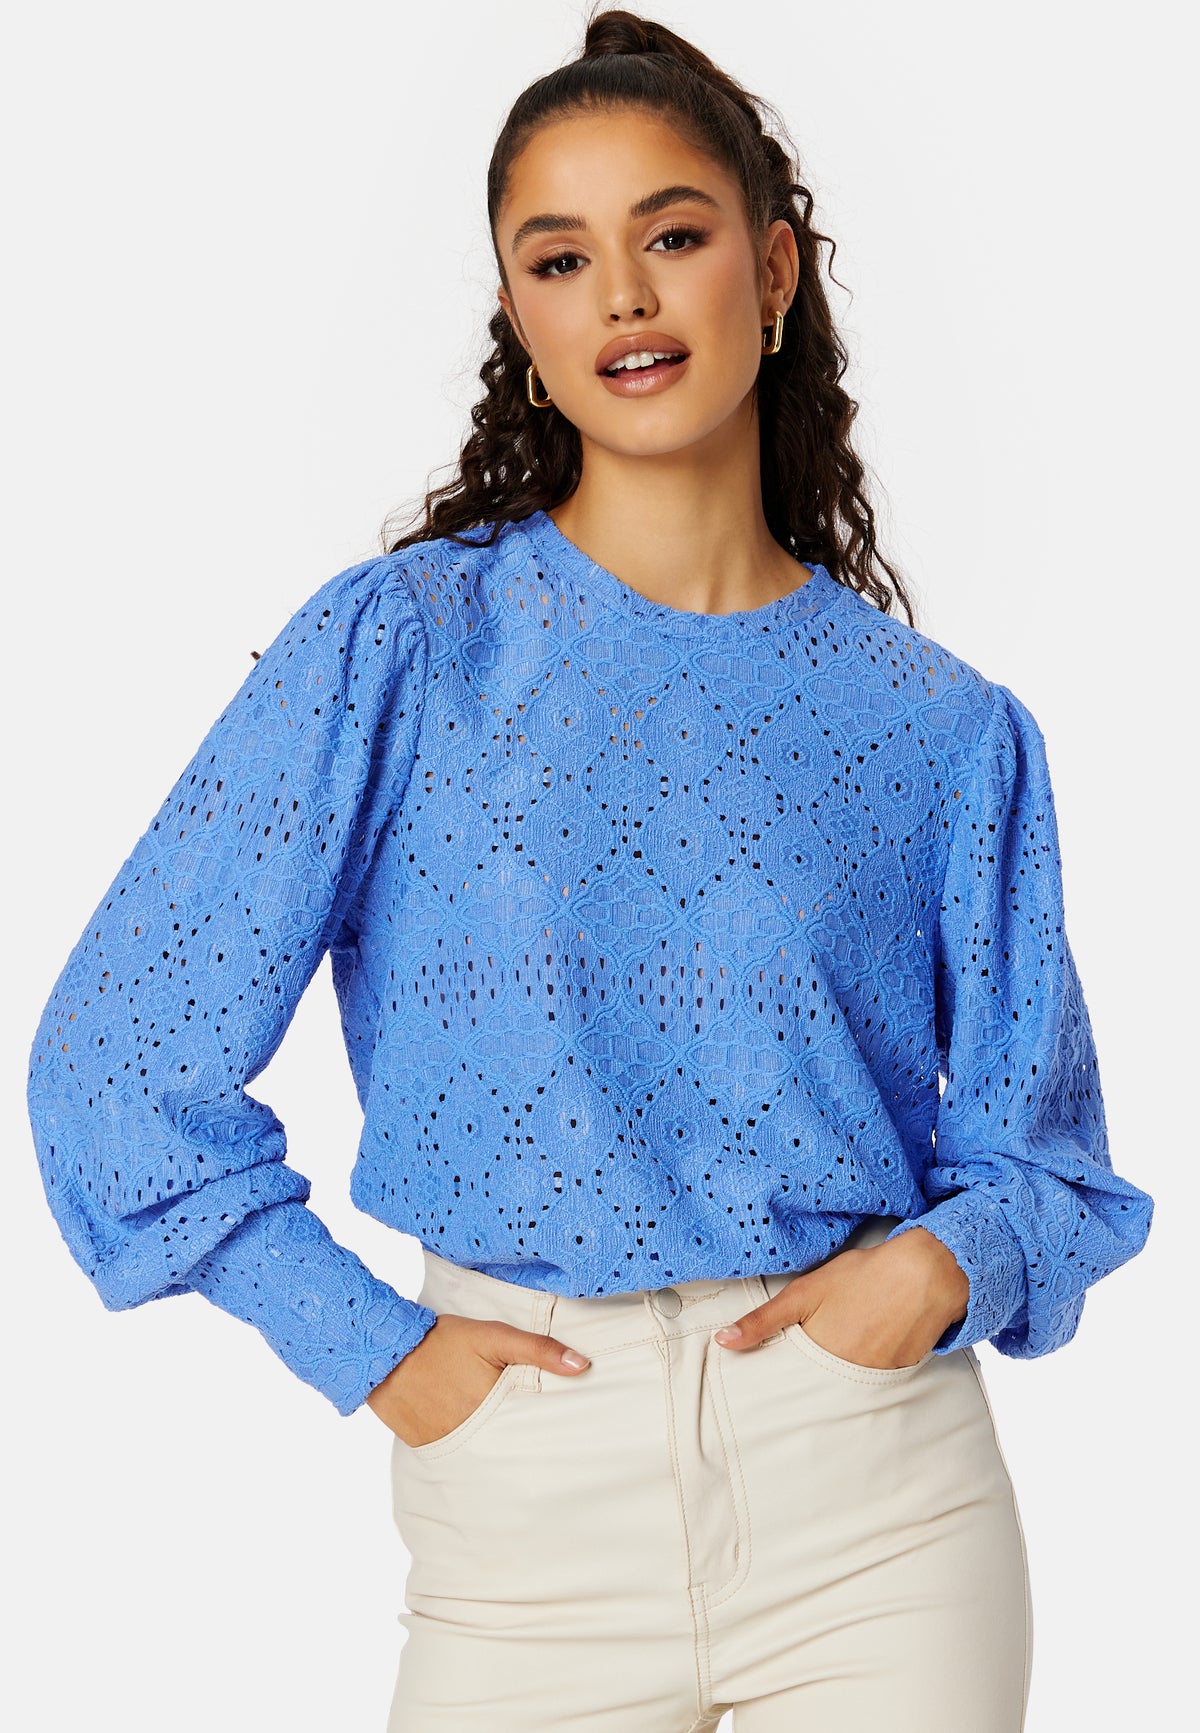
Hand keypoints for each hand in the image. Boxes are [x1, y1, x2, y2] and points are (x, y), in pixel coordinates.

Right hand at [366, 1312, 590, 1446]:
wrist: (387, 1355)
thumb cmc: (443, 1342)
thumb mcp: (493, 1336)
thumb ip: (538, 1350)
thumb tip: (583, 1366)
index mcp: (496, 1408)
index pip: (537, 1429)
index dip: (555, 1429)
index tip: (575, 1433)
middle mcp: (476, 1435)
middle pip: (516, 1449)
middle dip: (533, 1447)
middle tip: (557, 1448)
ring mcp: (453, 1446)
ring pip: (491, 1456)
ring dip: (505, 1450)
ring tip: (522, 1446)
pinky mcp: (433, 1449)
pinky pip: (464, 1457)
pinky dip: (477, 1451)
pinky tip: (487, 1444)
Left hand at [713, 1227, 969, 1367]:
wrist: (926, 1273)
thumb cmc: (863, 1276)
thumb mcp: (804, 1293)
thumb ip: (762, 1320)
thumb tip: (723, 1342)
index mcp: (819, 1357)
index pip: (792, 1384)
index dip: (782, 1381)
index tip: (768, 1386)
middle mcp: (848, 1376)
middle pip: (820, 1385)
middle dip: (812, 1377)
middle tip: (811, 1357)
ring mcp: (877, 1377)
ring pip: (848, 1382)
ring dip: (842, 1369)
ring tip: (846, 1339)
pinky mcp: (901, 1372)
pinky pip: (876, 1376)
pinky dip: (869, 1363)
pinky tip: (871, 1338)